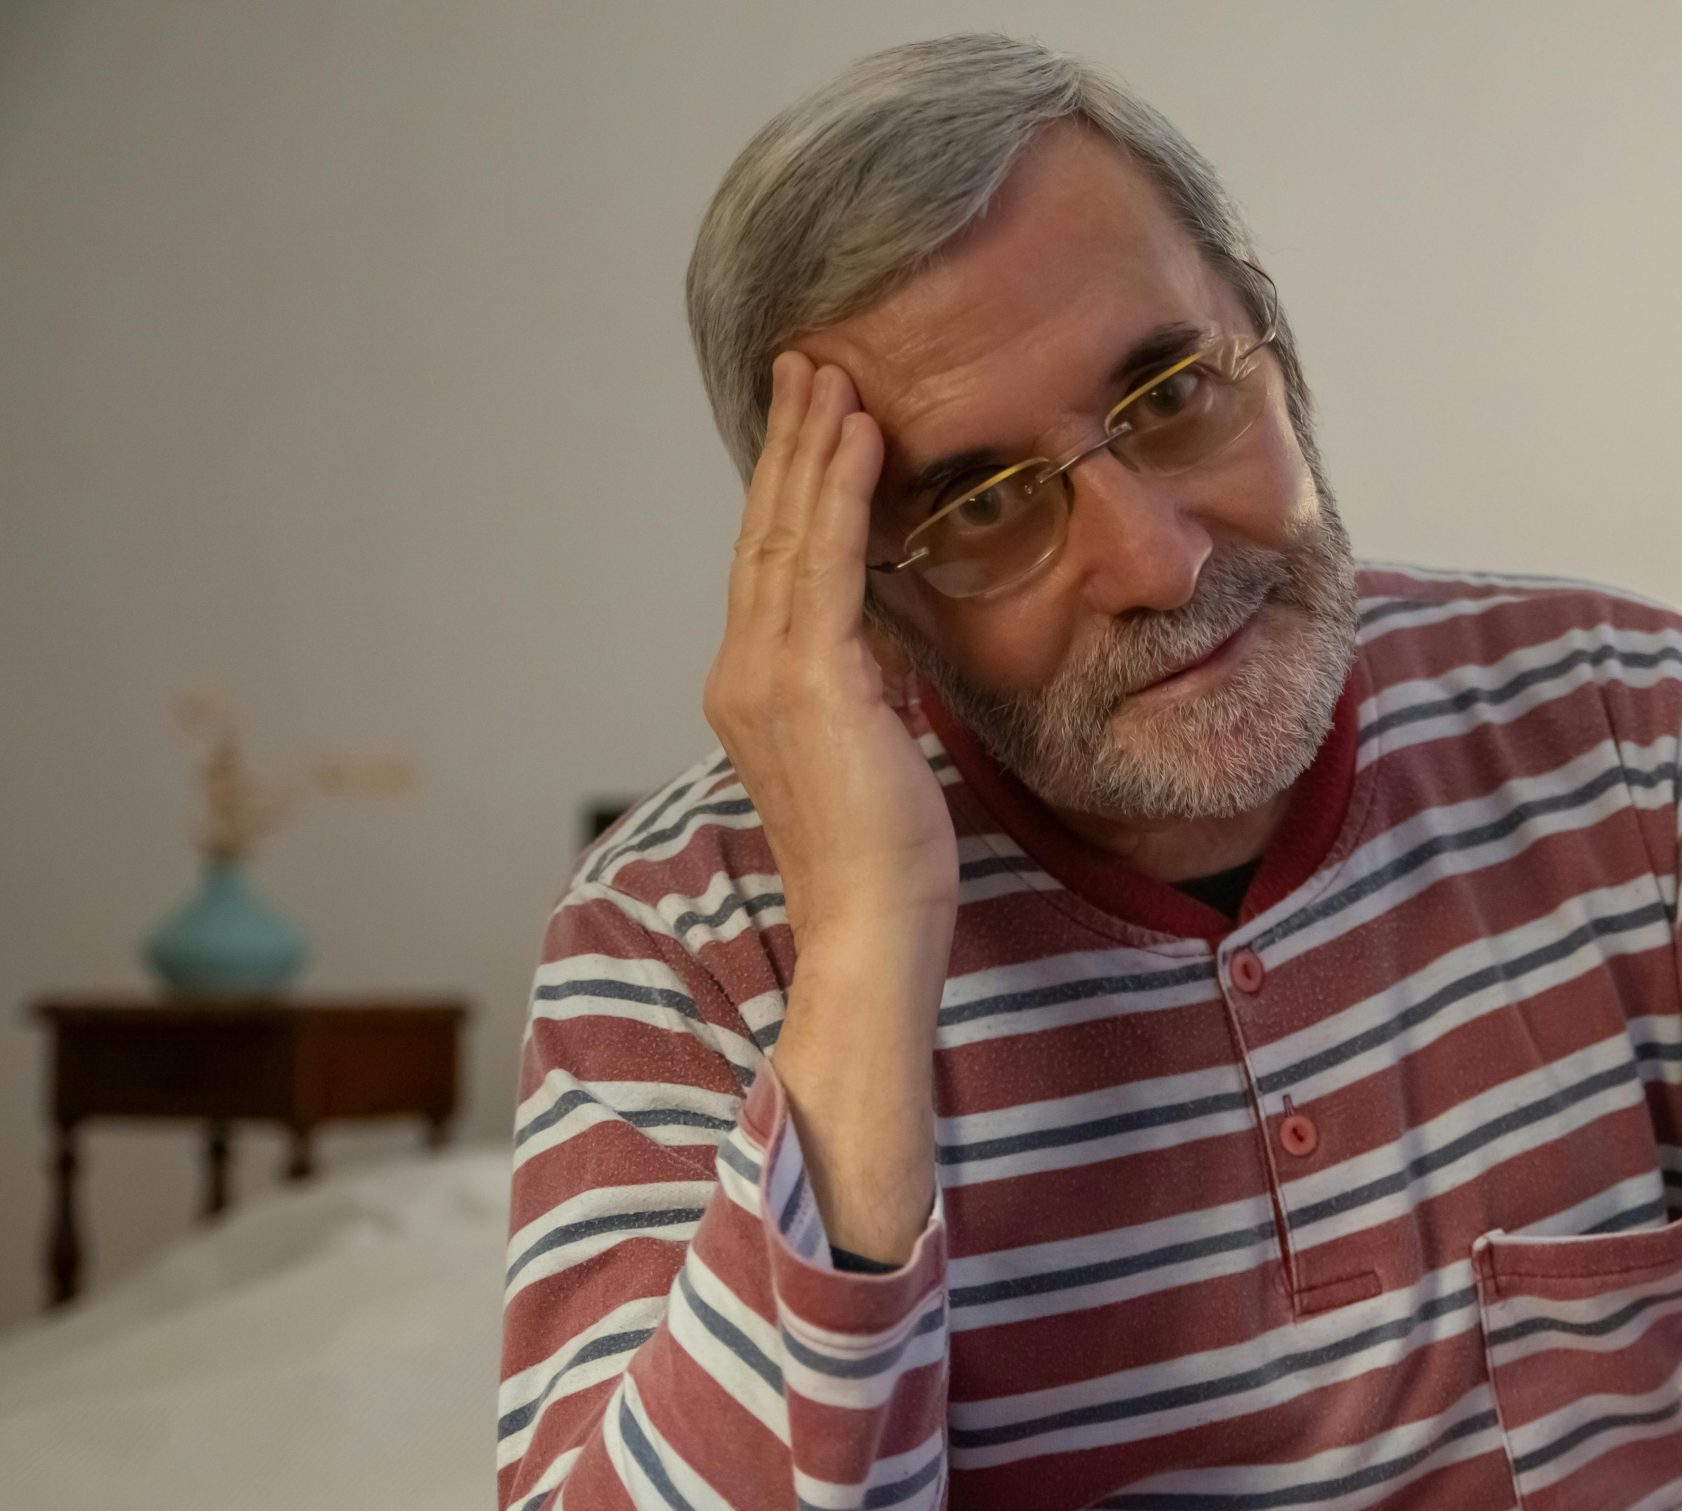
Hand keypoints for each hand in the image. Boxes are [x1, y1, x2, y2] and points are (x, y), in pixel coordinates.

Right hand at [703, 352, 958, 938]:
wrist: (870, 925)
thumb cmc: (883, 859)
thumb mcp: (875, 749)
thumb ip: (867, 688)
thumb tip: (887, 644)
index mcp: (753, 689)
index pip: (770, 567)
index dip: (788, 489)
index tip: (809, 422)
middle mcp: (743, 673)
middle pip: (766, 533)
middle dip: (789, 444)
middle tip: (805, 363)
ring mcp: (768, 675)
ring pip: (789, 534)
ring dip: (814, 448)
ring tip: (831, 375)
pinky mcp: (811, 681)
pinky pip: (828, 563)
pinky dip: (844, 493)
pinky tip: (862, 438)